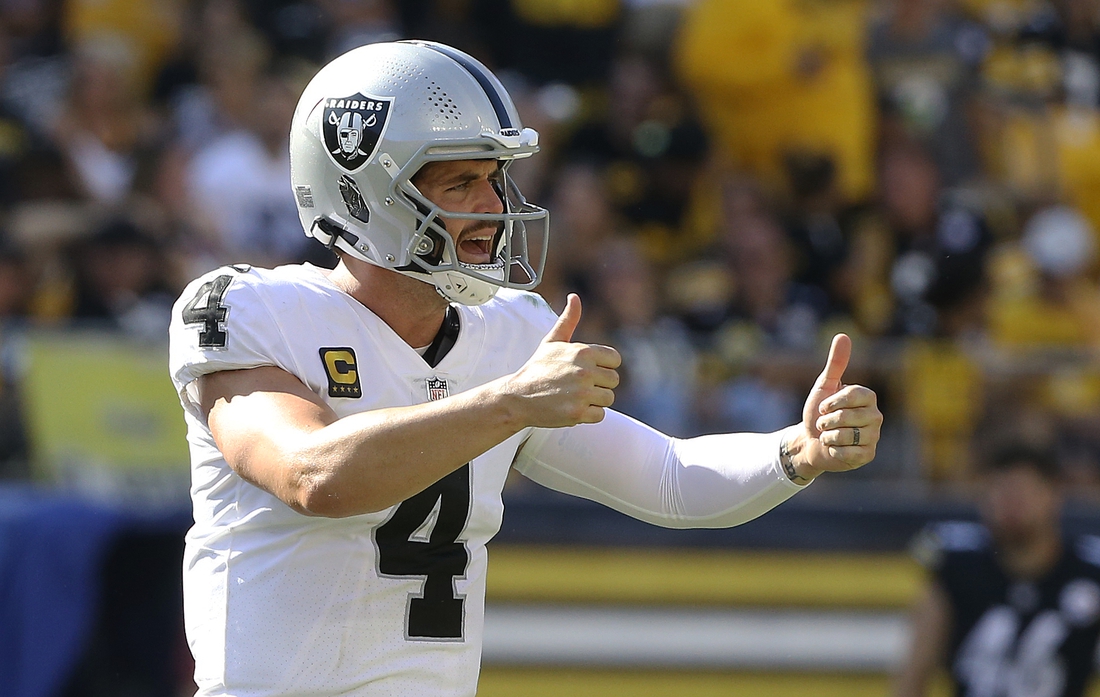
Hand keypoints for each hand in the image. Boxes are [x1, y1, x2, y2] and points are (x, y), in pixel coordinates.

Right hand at [503, 294, 620, 427]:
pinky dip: (588, 415)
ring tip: (573, 396)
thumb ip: (568, 319)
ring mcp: (582, 393)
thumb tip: (574, 297)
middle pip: (613, 380)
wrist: (518, 396)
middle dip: (598, 384)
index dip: (602, 366)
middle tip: (577, 385)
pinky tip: (571, 407)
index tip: (587, 370)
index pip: (615, 360)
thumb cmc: (537, 368)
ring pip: (608, 398)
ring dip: (593, 400)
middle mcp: (585, 371)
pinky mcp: (578, 413)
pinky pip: (600, 415)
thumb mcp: (552, 341)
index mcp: (583, 352)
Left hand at [785, 334, 881, 482]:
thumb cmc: (819, 412)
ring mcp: (873, 436)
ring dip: (828, 436)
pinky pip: (847, 452)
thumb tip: (843, 336)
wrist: (811, 441)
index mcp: (868, 397)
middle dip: (826, 421)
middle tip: (824, 423)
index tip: (823, 407)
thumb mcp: (824, 386)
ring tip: (829, 435)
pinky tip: (834, 449)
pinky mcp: (868, 455)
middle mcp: (875, 416)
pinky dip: (833, 451)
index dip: (832, 402)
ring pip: (845, 435)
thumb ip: (836, 363)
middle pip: (846, 416)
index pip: (852, 395)